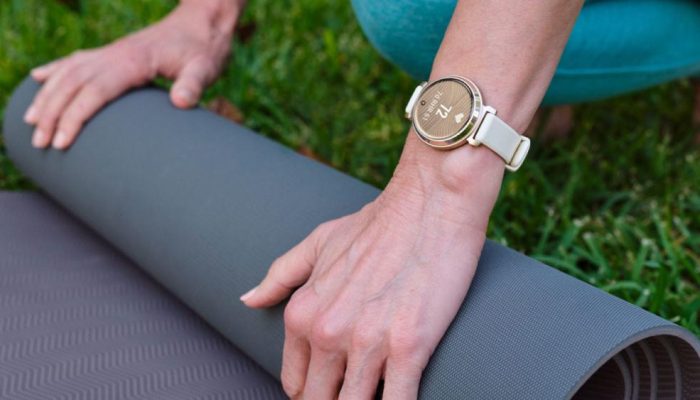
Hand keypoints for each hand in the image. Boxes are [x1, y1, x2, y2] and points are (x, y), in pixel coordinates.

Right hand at [23, 1, 239, 149]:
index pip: (93, 91)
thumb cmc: (205, 48)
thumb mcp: (205, 67)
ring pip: (68, 72)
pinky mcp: (115, 52)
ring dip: (47, 96)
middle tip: (39, 143)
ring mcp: (112, 51)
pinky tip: (39, 78)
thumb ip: (194, 84)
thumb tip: (181, 102)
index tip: (61, 142)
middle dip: (51, 113)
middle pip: (72, 83)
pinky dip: (55, 70)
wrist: (204, 21)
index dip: (74, 117)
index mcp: (132, 61)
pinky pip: (77, 60)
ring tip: (30, 122)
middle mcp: (115, 54)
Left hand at [241, 141, 503, 398]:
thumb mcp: (318, 243)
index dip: (315, 393)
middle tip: (357, 391)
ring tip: (377, 392)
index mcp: (303, 314)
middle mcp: (327, 332)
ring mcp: (367, 342)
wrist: (429, 204)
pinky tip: (400, 398)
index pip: (296, 383)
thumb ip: (280, 276)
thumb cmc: (377, 225)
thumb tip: (247, 300)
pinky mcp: (409, 348)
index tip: (336, 388)